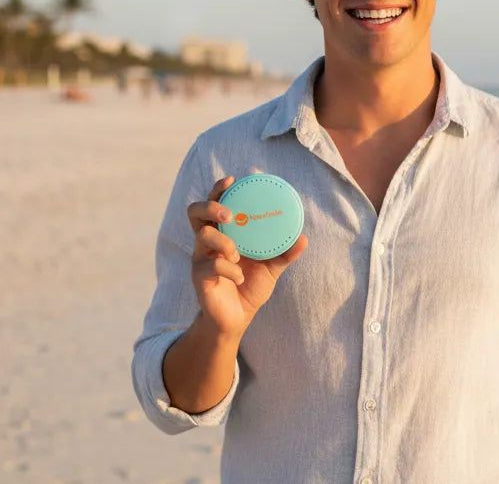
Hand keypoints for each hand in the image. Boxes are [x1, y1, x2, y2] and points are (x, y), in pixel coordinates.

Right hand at [186, 175, 308, 337]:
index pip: (215, 204)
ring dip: (222, 240)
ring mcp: (200, 259)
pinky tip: (240, 276)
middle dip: (210, 206)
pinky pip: (210, 265)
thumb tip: (303, 238)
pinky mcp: (199, 277)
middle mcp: (207, 242)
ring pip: (201, 236)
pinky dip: (229, 269)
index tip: (233, 179)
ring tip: (236, 253)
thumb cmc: (250, 287)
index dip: (219, 189)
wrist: (237, 318)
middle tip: (229, 214)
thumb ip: (285, 253)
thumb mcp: (271, 268)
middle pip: (195, 212)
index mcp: (223, 233)